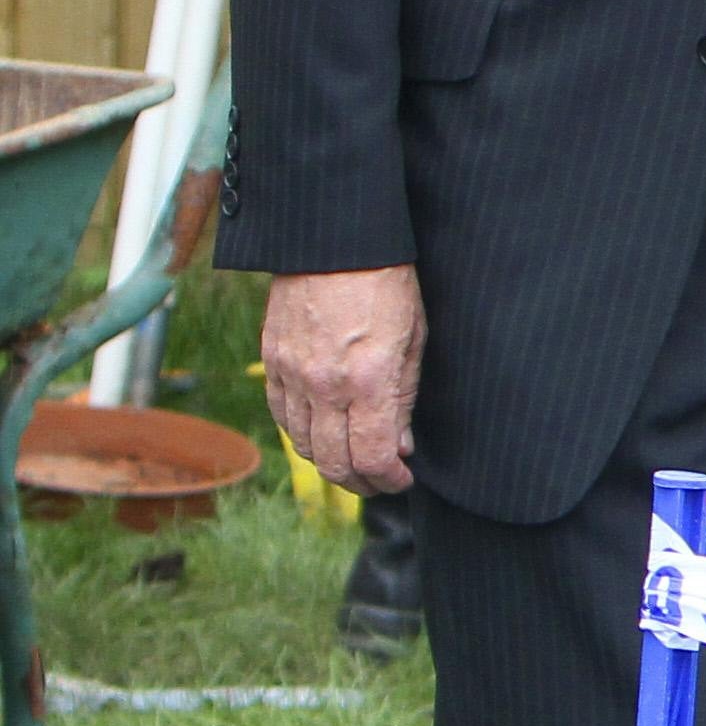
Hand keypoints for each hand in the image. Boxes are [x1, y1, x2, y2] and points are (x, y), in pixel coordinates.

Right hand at [263, 265, 425, 497]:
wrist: (334, 242)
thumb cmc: (386, 283)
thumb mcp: (413, 340)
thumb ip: (404, 398)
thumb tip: (401, 447)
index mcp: (367, 380)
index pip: (372, 457)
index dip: (390, 480)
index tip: (402, 480)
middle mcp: (324, 384)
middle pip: (333, 463)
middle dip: (361, 483)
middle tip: (381, 482)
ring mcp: (292, 374)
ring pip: (303, 446)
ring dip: (330, 464)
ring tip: (355, 462)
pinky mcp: (272, 361)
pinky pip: (282, 417)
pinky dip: (303, 435)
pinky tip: (324, 434)